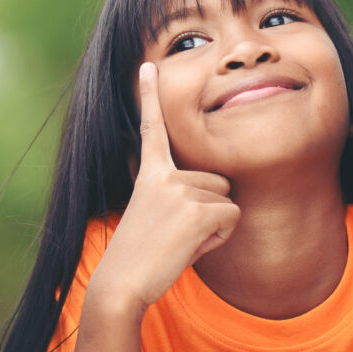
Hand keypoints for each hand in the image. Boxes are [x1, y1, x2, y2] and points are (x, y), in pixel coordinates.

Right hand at [94, 63, 239, 310]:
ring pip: (227, 201)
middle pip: (218, 181)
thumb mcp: (153, 216)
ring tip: (180, 241)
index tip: (148, 67)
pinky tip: (189, 248)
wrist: (121, 284)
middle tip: (176, 234)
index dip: (149, 96)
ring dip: (214, 226)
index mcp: (150, 174)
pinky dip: (219, 238)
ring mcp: (179, 191)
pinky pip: (231, 218)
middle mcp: (164, 175)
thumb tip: (206, 197)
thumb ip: (175, 197)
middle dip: (209, 210)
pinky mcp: (196, 211)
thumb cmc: (140, 257)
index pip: (152, 129)